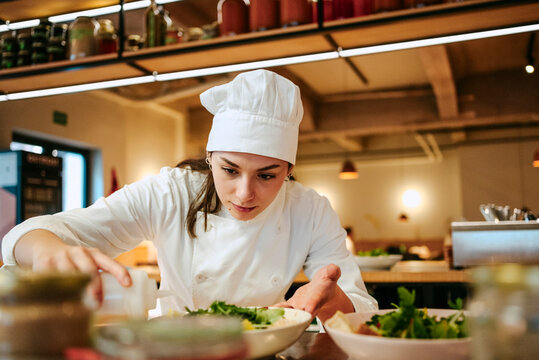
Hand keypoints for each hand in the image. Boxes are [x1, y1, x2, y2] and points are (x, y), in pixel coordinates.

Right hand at [16, 229, 130, 303]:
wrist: (46, 248)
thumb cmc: (75, 262)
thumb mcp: (88, 263)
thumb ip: (99, 279)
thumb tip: (115, 309)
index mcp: (93, 254)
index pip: (108, 262)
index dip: (119, 272)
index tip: (128, 284)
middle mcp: (78, 253)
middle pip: (89, 270)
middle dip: (95, 287)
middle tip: (97, 304)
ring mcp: (61, 257)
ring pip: (70, 274)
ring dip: (75, 291)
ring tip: (78, 307)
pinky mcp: (44, 263)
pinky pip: (51, 278)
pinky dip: (55, 291)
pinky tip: (58, 302)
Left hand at [273, 264, 352, 320]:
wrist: (322, 292)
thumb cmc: (326, 284)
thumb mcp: (330, 275)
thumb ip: (331, 272)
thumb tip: (333, 268)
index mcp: (319, 297)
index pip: (316, 301)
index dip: (312, 306)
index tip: (308, 310)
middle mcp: (308, 306)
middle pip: (301, 313)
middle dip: (295, 317)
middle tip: (287, 320)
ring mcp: (298, 308)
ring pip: (289, 313)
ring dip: (280, 315)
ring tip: (269, 315)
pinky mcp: (291, 306)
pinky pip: (281, 309)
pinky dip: (273, 310)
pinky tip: (263, 311)